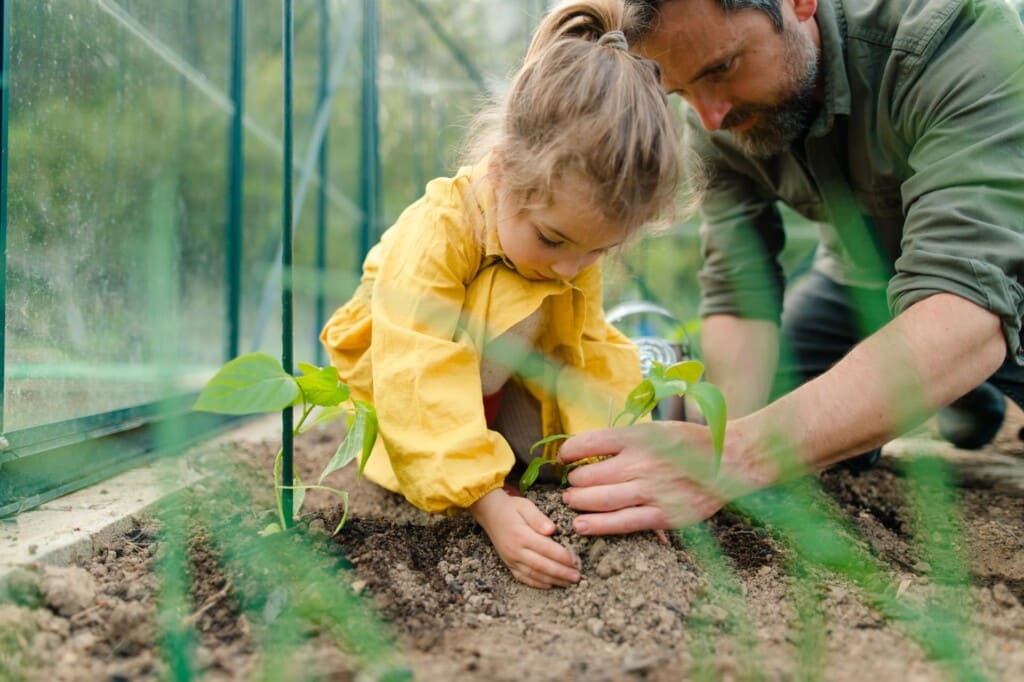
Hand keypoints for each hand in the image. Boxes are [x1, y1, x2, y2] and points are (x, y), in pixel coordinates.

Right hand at [470, 488, 580, 588]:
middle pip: (542, 566)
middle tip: (577, 577)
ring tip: (568, 583)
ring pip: (534, 575)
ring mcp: (511, 559)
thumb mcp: (525, 506)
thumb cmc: (511, 508)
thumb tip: (552, 530)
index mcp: (521, 535)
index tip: (577, 561)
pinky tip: (550, 585)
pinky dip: (537, 583)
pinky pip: (523, 578)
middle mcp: (515, 550)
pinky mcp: (508, 564)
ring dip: (553, 580)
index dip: (563, 557)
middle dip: (561, 573)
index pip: (547, 549)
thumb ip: (538, 518)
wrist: (489, 512)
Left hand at [557, 421, 766, 534]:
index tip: (563, 458)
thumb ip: (623, 440)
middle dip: (573, 481)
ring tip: (572, 503)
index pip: (588, 443)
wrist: (730, 461)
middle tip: (571, 485)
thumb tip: (587, 450)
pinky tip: (581, 526)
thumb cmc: (689, 443)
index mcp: (637, 437)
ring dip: (578, 502)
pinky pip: (622, 522)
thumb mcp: (654, 430)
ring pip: (599, 499)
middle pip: (588, 475)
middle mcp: (641, 462)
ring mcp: (651, 490)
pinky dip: (597, 525)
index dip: (568, 452)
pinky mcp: (663, 515)